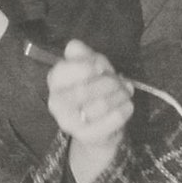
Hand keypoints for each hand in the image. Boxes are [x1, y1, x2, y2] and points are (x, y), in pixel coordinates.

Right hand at [47, 40, 134, 182]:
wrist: (98, 128)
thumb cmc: (94, 90)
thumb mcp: (89, 66)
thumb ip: (83, 54)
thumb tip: (74, 46)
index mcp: (54, 81)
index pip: (64, 70)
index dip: (87, 66)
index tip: (101, 67)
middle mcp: (55, 102)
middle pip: (83, 89)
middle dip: (109, 83)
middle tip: (119, 83)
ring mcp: (68, 122)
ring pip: (100, 104)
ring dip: (120, 96)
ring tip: (125, 93)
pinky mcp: (85, 136)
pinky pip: (110, 121)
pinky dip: (124, 110)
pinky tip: (127, 106)